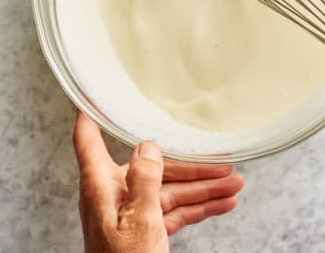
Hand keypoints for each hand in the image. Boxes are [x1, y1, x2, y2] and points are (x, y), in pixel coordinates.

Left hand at [73, 111, 243, 252]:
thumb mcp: (138, 220)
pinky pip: (175, 213)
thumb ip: (144, 180)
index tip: (93, 92)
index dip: (90, 114)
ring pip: (171, 192)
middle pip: (152, 168)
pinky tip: (223, 204)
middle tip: (222, 161)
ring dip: (203, 189)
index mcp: (101, 186)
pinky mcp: (146, 232)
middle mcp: (115, 195)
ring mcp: (131, 214)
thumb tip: (147, 147)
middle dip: (191, 166)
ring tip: (235, 184)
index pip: (88, 140)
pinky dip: (199, 208)